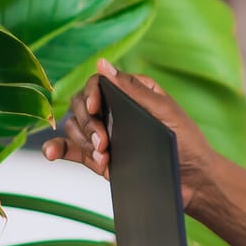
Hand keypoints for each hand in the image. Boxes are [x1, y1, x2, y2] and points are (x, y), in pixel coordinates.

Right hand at [41, 59, 219, 209]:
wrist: (194, 182)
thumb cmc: (187, 142)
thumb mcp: (164, 112)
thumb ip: (132, 90)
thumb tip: (101, 63)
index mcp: (133, 92)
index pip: (98, 83)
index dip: (91, 94)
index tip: (96, 109)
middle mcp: (115, 110)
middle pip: (81, 105)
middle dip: (88, 124)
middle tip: (104, 143)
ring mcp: (106, 133)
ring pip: (75, 128)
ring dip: (83, 142)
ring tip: (104, 159)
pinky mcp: (100, 156)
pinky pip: (71, 149)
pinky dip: (58, 149)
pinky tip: (51, 153)